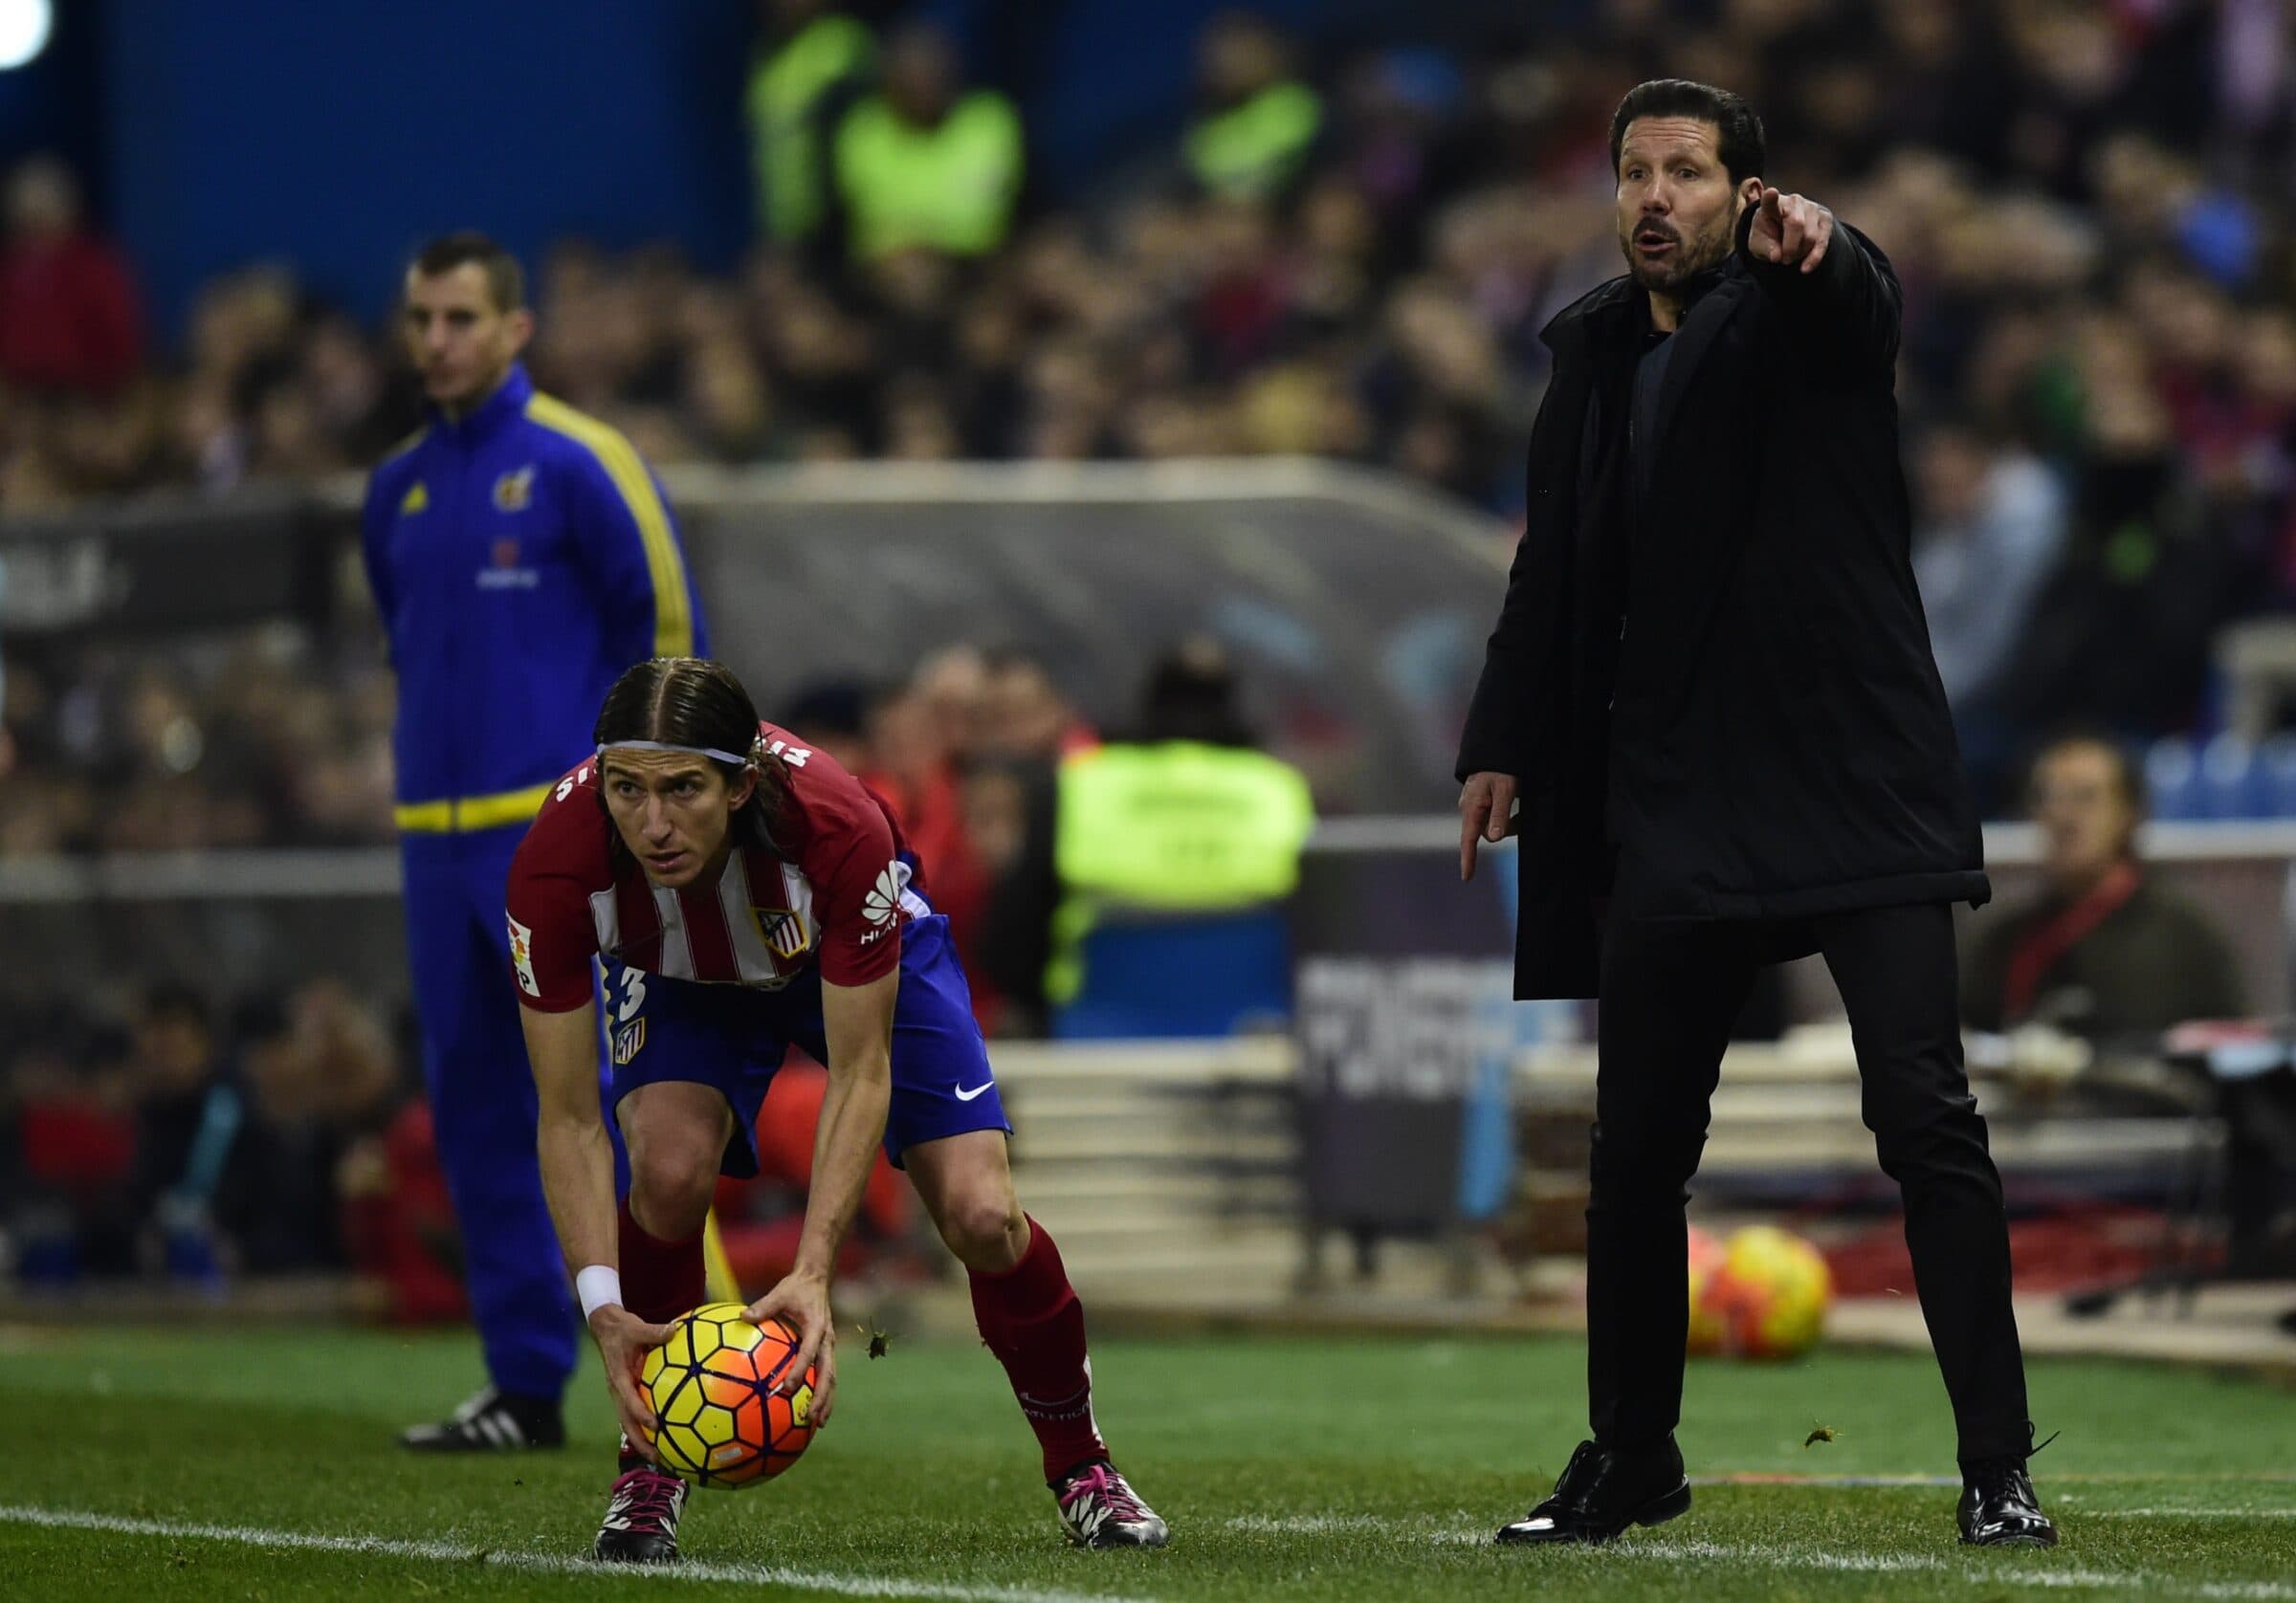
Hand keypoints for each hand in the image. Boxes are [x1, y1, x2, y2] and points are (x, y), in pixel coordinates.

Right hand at [589, 1304, 674, 1459]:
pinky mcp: (626, 1393)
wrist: (606, 1328)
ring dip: (642, 1441)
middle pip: (627, 1423)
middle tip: (657, 1458)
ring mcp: (620, 1394)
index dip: (641, 1414)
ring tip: (661, 1457)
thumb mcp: (636, 1327)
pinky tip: (664, 1435)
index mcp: (619, 1378)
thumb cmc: (623, 1329)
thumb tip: (675, 1330)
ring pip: (629, 1423)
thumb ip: (655, 1332)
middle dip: (639, 1442)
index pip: (629, 1401)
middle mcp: (618, 1391)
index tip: (655, 1426)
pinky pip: (635, 1414)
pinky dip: (645, 1427)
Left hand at [744, 1269, 836, 1426]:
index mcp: (816, 1327)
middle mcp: (827, 1340)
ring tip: (818, 1423)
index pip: (808, 1353)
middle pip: (828, 1374)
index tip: (788, 1388)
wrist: (817, 1279)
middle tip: (811, 1418)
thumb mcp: (780, 1293)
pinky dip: (824, 1393)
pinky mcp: (826, 1350)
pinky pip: (827, 1374)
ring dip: (826, 1401)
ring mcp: (829, 1347)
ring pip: (831, 1379)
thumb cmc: (796, 1288)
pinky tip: (816, 1410)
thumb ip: (763, 1307)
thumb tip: (743, 1317)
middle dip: (821, 1398)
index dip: (800, 1371)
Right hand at [1458, 771, 1517, 880]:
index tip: (1467, 878)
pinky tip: (1515, 799)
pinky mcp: (1483, 801)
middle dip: (1507, 830)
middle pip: (1488, 832)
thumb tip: (1494, 838)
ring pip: (1494, 824)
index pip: (1468, 839)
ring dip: (1510, 821)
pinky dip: (1508, 814)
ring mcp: (1475, 805)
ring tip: (1520, 799)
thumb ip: (1499, 813)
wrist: (1497, 745)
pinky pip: (1496, 816)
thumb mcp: (1505, 789)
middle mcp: (1470, 808)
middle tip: (1522, 815)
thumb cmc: (1501, 766)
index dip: (1468, 859)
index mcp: (1472, 807)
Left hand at [1748, 183, 1833, 273]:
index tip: (1771, 193)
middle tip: (1782, 259)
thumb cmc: (1768, 236)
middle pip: (1797, 225)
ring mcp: (1812, 208)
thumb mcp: (1758, 244)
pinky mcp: (1825, 219)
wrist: (1785, 235)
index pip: (1770, 201)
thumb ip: (1765, 248)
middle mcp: (1793, 202)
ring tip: (1791, 255)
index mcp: (1771, 206)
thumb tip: (1777, 256)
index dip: (1770, 198)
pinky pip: (1823, 241)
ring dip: (1800, 253)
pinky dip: (1814, 257)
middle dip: (1790, 248)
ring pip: (1811, 236)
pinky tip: (1805, 268)